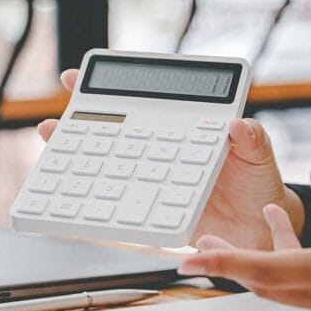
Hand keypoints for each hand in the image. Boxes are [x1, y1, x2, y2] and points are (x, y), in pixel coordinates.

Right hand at [38, 69, 303, 248]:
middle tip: (53, 123)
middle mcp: (159, 151)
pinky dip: (97, 201)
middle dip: (77, 125)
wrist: (258, 230)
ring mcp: (152, 180)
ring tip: (56, 153)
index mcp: (181, 128)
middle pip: (112, 133)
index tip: (75, 80)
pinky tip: (77, 199)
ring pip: (108, 167)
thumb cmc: (257, 184)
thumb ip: (250, 138)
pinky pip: (120, 204)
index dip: (107, 90)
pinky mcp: (151, 209)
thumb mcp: (258, 154)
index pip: (140, 102)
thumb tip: (237, 125)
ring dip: (78, 162)